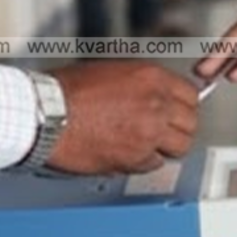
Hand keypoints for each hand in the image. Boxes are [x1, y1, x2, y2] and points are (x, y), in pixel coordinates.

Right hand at [45, 60, 198, 174]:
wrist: (45, 114)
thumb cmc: (66, 91)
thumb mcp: (112, 71)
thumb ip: (141, 85)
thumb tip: (156, 97)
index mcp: (152, 77)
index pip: (191, 95)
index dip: (184, 106)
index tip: (177, 112)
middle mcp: (157, 103)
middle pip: (190, 123)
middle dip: (178, 128)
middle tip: (165, 132)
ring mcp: (149, 132)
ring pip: (179, 146)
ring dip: (166, 147)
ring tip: (149, 145)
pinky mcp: (135, 157)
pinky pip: (154, 164)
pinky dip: (144, 162)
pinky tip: (128, 154)